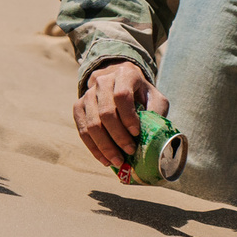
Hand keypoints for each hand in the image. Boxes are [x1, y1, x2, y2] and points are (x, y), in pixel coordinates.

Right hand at [72, 59, 165, 181]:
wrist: (118, 82)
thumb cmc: (140, 93)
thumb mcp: (154, 97)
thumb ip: (157, 111)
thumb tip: (155, 135)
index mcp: (124, 75)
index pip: (122, 95)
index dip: (128, 116)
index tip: (137, 133)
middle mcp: (103, 81)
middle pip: (106, 113)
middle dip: (118, 136)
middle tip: (130, 151)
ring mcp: (88, 93)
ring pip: (92, 124)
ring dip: (105, 146)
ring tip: (118, 161)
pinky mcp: (78, 106)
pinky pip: (82, 130)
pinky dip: (93, 148)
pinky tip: (105, 159)